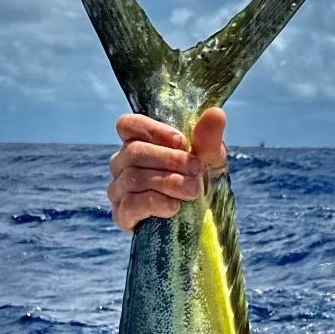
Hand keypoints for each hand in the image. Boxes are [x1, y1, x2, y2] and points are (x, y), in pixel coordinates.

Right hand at [106, 107, 227, 232]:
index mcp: (137, 142)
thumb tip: (215, 113)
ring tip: (193, 190)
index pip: (127, 125)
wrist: (203, 220)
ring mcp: (118, 190)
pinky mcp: (122, 216)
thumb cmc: (199, 181)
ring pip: (133, 178)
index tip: (181, 142)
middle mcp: (122, 163)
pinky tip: (174, 207)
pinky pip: (131, 205)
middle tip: (196, 170)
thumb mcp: (210, 159)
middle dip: (169, 160)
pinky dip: (155, 203)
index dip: (151, 130)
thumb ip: (209, 137)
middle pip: (134, 152)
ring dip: (167, 182)